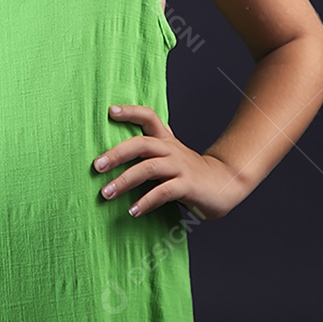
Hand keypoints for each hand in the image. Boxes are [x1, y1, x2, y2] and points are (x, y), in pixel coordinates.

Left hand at [93, 104, 239, 220]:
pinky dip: (146, 201)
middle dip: (116, 154)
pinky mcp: (187, 186)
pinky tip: (133, 210)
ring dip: (124, 181)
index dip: (130, 111)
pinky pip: (163, 192)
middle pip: (141, 143)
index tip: (110, 111)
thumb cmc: (190, 171)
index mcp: (166, 139)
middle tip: (97, 166)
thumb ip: (151, 148)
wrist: (225, 184)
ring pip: (148, 168)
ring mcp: (180, 167)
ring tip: (106, 193)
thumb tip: (120, 146)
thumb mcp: (171, 154)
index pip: (149, 116)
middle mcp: (171, 149)